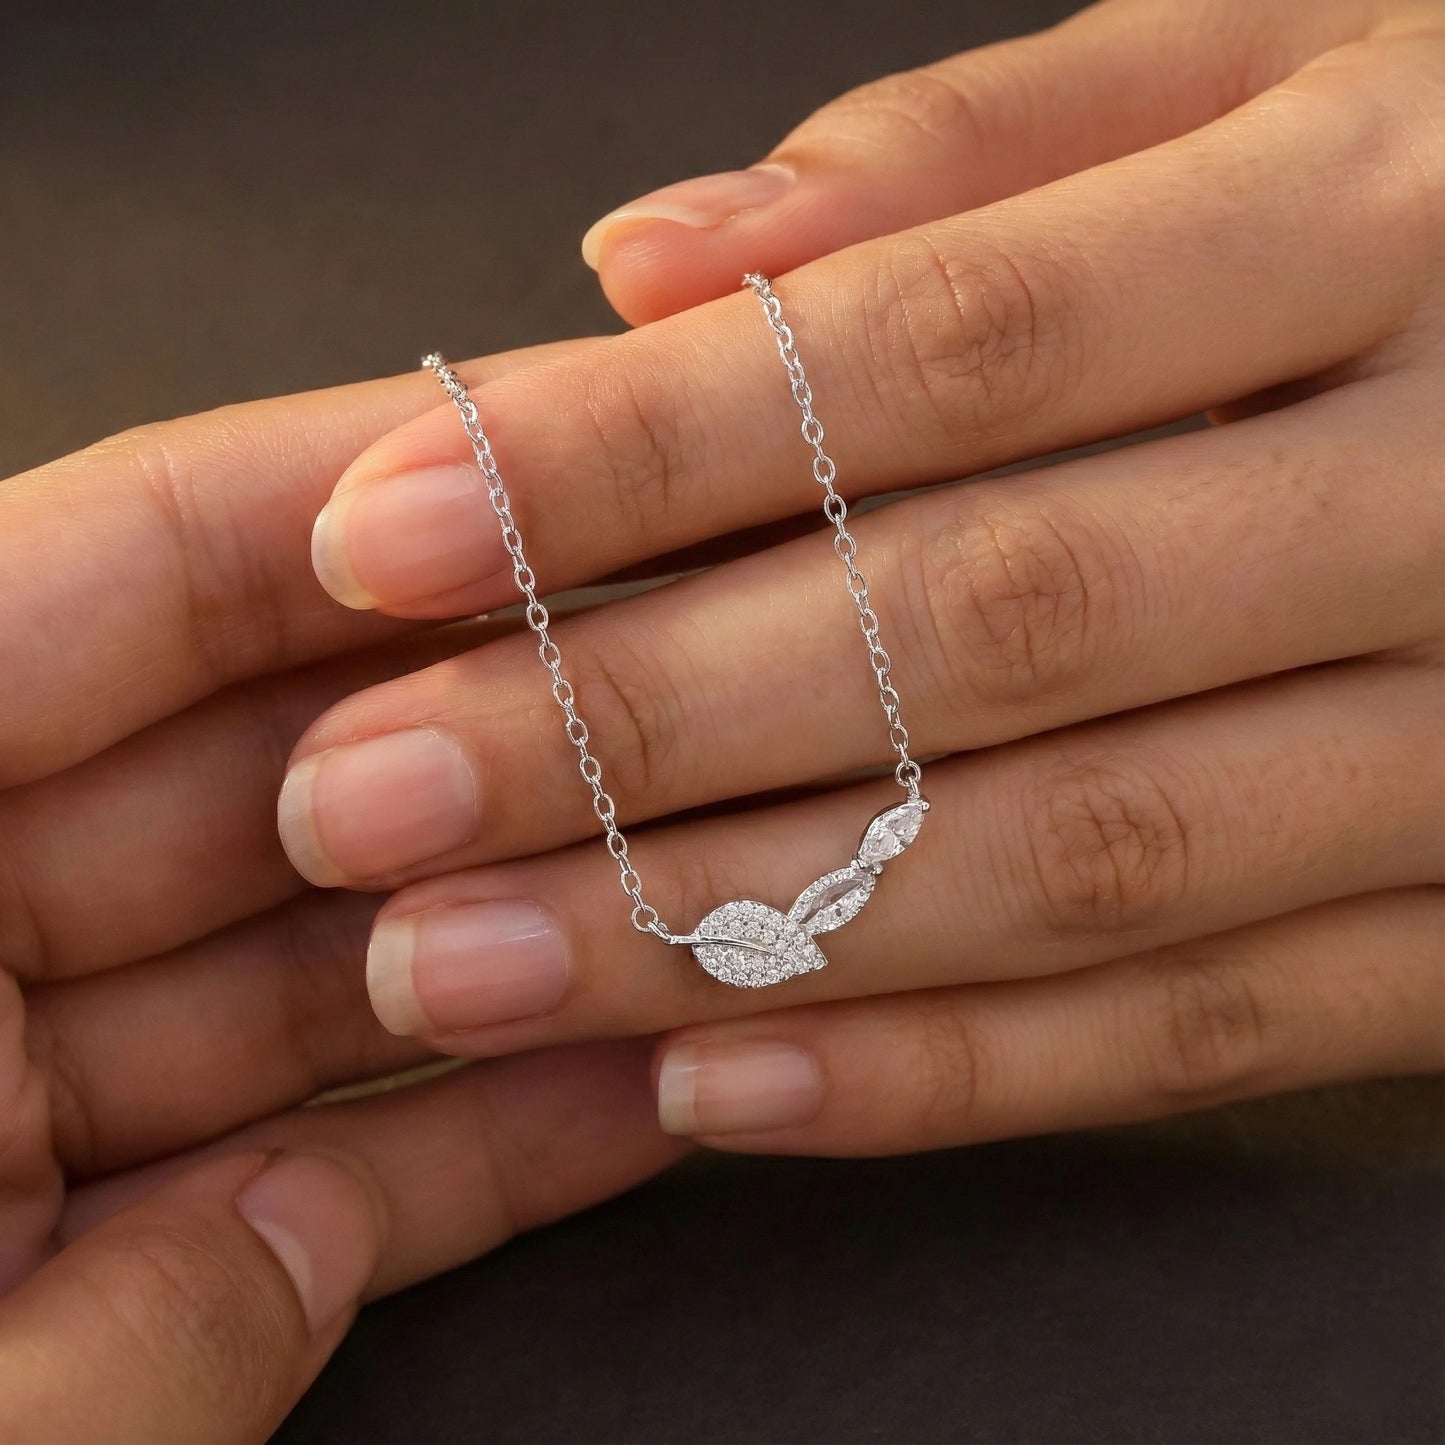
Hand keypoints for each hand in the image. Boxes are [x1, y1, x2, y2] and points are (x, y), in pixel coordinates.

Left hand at [0, 353, 683, 1437]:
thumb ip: (99, 1342)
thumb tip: (300, 1239)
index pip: (86, 601)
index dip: (313, 524)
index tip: (514, 475)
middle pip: (235, 780)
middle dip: (464, 737)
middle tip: (668, 683)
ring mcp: (1, 1123)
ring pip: (303, 978)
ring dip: (502, 949)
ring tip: (699, 895)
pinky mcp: (75, 1264)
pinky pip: (305, 1164)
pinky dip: (464, 1142)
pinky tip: (630, 1088)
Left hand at [286, 0, 1444, 1153]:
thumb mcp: (1296, 72)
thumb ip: (987, 152)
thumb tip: (665, 257)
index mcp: (1395, 219)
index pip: (947, 346)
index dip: (646, 452)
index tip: (388, 530)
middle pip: (982, 627)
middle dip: (640, 731)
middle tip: (365, 803)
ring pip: (1080, 864)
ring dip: (745, 942)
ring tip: (476, 971)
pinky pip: (1211, 1034)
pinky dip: (956, 1076)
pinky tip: (722, 1087)